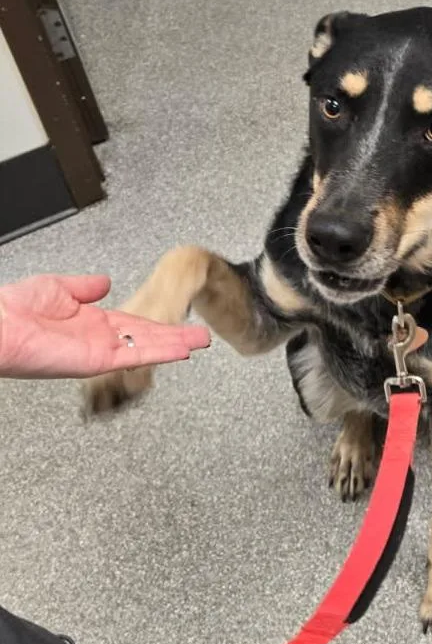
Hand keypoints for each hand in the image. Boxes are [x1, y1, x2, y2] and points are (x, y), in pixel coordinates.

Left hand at [0, 274, 209, 378]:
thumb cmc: (13, 308)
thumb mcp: (57, 286)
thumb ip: (84, 286)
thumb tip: (104, 282)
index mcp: (90, 322)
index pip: (133, 324)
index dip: (158, 324)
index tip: (178, 322)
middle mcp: (98, 339)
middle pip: (147, 338)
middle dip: (176, 337)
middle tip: (202, 337)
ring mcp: (99, 352)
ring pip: (146, 348)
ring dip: (175, 345)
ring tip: (200, 342)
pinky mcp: (97, 361)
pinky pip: (133, 355)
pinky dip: (159, 352)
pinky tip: (179, 350)